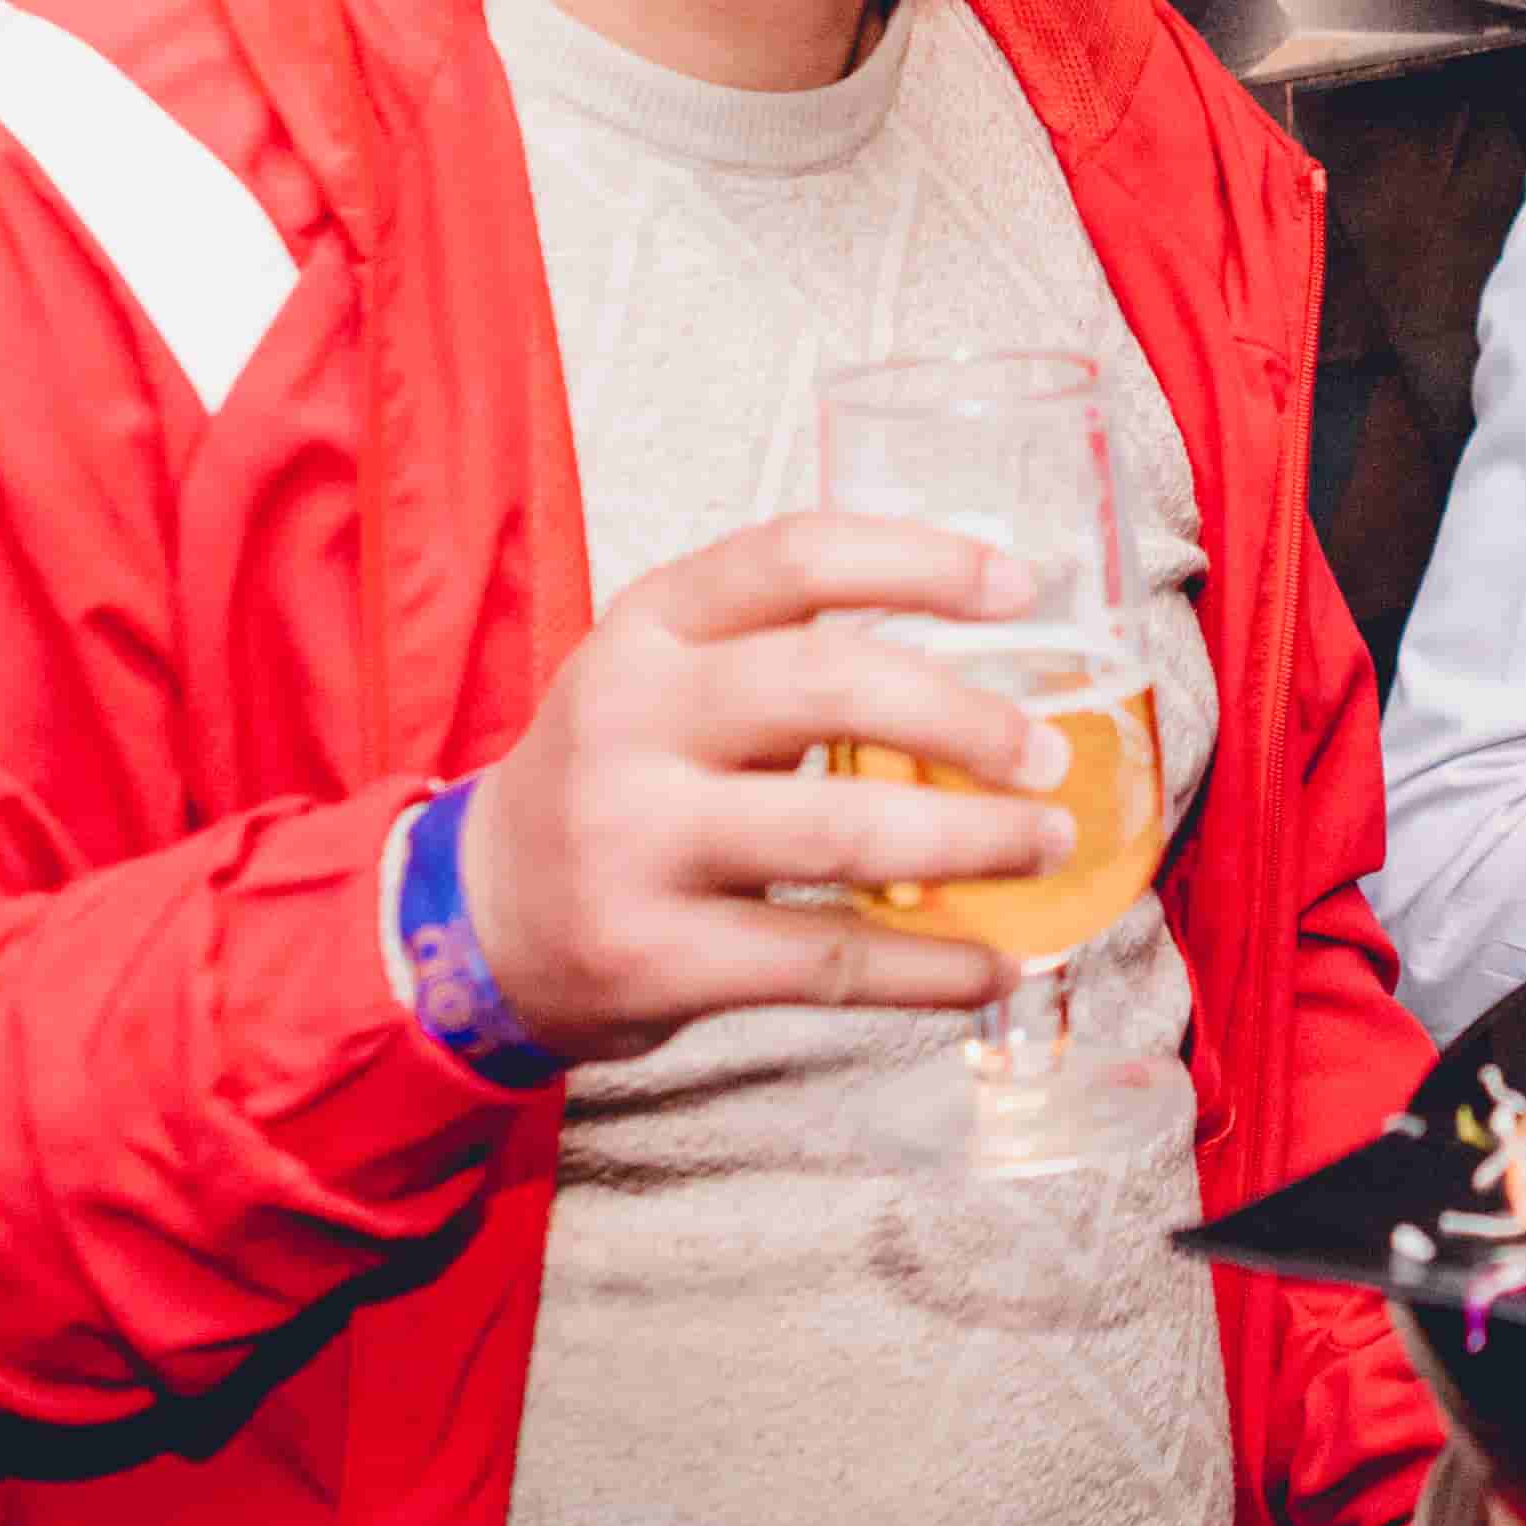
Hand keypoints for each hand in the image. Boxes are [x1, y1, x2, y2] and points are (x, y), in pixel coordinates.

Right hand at [446, 512, 1082, 1068]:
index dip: (921, 561)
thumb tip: (986, 665)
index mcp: (648, 626)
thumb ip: (783, 657)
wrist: (479, 920)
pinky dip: (931, 968)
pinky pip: (824, 959)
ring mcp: (634, 841)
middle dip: (966, 718)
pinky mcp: (650, 955)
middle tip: (1047, 753)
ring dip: (974, 842)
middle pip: (830, 685)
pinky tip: (994, 966)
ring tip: (1047, 846)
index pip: (795, 557)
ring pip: (841, 831)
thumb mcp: (662, 679)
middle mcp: (631, 718)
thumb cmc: (615, 783)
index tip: (1020, 587)